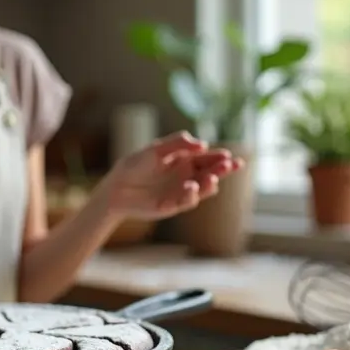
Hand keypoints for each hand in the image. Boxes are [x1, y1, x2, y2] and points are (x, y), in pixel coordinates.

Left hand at [100, 131, 244, 220]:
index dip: (220, 157)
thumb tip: (202, 144)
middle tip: (232, 165)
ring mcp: (182, 192)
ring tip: (213, 178)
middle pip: (211, 173)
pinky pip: (187, 201)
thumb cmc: (135, 165)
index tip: (228, 156)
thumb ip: (177, 144)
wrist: (117, 188)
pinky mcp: (173, 205)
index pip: (208, 158)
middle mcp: (187, 176)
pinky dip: (190, 195)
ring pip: (203, 189)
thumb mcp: (155, 150)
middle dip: (223, 170)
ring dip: (210, 184)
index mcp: (185, 160)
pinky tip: (190, 187)